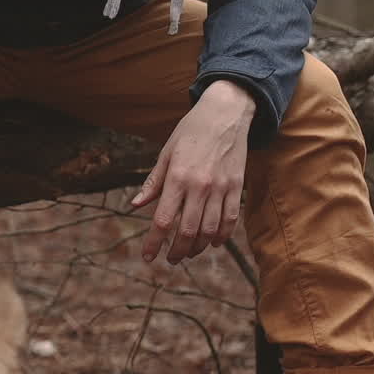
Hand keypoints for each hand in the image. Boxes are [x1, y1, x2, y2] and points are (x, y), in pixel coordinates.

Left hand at [132, 80, 255, 263]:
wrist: (226, 113)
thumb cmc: (191, 132)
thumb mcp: (166, 153)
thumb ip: (153, 183)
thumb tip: (135, 205)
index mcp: (177, 178)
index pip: (163, 220)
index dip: (154, 243)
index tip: (148, 257)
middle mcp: (200, 186)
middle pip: (188, 231)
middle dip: (177, 251)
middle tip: (170, 260)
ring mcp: (221, 188)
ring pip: (211, 230)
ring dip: (198, 247)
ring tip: (188, 253)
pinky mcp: (237, 187)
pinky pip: (230, 219)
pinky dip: (222, 235)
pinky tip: (213, 243)